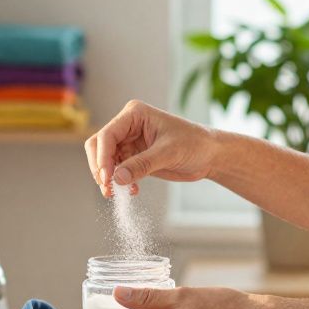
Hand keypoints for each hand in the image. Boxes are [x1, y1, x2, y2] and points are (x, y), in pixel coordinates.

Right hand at [84, 100, 216, 196]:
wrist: (209, 155)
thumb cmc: (194, 144)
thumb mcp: (168, 152)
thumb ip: (142, 164)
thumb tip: (117, 179)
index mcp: (134, 114)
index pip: (107, 135)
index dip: (102, 157)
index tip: (106, 178)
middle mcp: (127, 126)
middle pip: (99, 146)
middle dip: (100, 167)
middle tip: (107, 188)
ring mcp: (129, 142)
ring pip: (105, 160)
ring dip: (108, 178)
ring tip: (117, 193)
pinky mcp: (134, 157)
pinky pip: (117, 171)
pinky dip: (119, 182)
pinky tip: (132, 190)